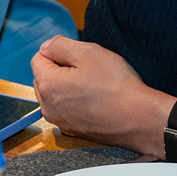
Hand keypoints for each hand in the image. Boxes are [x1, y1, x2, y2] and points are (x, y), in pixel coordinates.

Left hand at [32, 36, 168, 153]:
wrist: (138, 119)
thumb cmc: (115, 85)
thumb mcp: (88, 52)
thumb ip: (60, 45)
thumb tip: (46, 46)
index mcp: (47, 85)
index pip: (38, 57)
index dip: (59, 51)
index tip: (80, 56)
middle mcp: (47, 107)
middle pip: (44, 76)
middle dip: (60, 69)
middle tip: (88, 69)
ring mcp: (60, 121)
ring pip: (55, 93)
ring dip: (67, 85)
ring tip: (93, 85)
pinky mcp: (72, 130)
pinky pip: (66, 108)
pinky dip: (75, 101)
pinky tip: (95, 100)